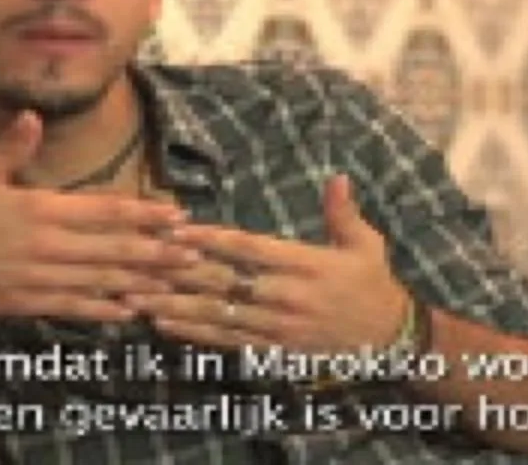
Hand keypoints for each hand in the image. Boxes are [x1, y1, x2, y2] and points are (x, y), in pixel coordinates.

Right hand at [0, 110, 196, 320]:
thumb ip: (12, 146)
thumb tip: (35, 116)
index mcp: (38, 208)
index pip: (104, 211)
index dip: (144, 215)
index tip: (176, 216)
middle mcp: (44, 245)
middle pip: (112, 250)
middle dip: (156, 253)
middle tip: (193, 256)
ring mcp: (34, 279)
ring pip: (98, 282)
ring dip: (139, 282)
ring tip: (173, 284)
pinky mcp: (21, 304)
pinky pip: (70, 308)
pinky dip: (101, 310)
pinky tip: (128, 312)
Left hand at [126, 174, 408, 353]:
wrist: (390, 341)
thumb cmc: (374, 284)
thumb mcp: (366, 244)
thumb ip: (343, 212)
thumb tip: (336, 177)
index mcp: (306, 265)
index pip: (250, 249)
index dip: (213, 239)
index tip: (179, 229)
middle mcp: (286, 297)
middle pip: (224, 282)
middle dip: (179, 272)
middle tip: (140, 262)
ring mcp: (277, 328)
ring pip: (217, 315)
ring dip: (175, 305)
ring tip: (138, 296)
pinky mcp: (273, 352)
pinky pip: (227, 342)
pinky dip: (194, 334)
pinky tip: (164, 324)